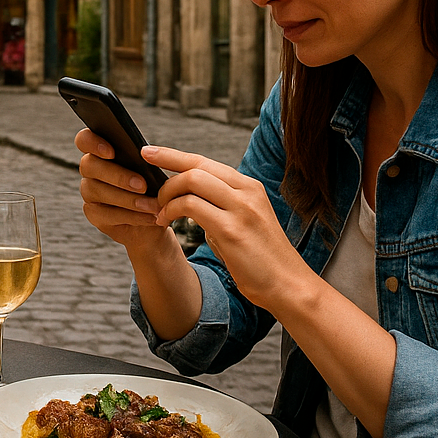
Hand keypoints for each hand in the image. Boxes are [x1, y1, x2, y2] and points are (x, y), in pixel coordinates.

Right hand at [75, 128, 179, 259]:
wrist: (158, 215)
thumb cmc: (156, 185)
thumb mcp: (155, 169)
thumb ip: (146, 159)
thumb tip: (147, 152)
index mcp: (102, 151)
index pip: (84, 139)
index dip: (92, 142)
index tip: (112, 152)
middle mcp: (90, 170)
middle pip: (89, 165)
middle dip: (117, 175)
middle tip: (143, 185)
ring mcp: (89, 192)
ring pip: (96, 191)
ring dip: (127, 199)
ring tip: (151, 205)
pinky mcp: (94, 214)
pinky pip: (105, 214)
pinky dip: (130, 216)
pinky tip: (148, 217)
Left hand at [145, 145, 300, 308]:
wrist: (289, 285)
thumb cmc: (262, 259)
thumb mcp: (243, 223)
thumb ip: (220, 208)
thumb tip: (189, 201)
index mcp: (249, 187)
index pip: (205, 161)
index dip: (173, 155)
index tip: (149, 151)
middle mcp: (247, 192)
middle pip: (196, 165)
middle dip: (164, 169)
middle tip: (150, 190)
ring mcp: (241, 209)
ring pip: (192, 181)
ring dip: (167, 195)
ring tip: (159, 212)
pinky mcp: (232, 230)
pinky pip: (191, 206)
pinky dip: (170, 211)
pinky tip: (165, 222)